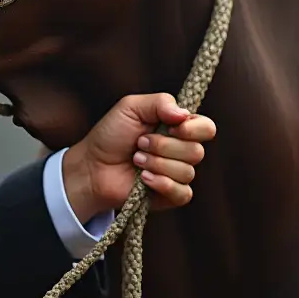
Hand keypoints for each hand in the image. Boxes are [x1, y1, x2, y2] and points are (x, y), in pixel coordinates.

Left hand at [64, 93, 214, 218]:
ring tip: (136, 160)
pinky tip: (143, 179)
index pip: (206, 128)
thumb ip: (160, 102)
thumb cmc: (111, 134)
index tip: (172, 127)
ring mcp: (177, 174)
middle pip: (196, 151)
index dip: (193, 129)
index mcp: (178, 127)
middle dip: (164, 146)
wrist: (92, 165)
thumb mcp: (131, 107)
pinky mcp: (171, 195)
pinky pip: (183, 193)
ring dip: (156, 164)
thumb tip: (184, 114)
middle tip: (140, 143)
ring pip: (187, 172)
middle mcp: (182, 150)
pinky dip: (162, 184)